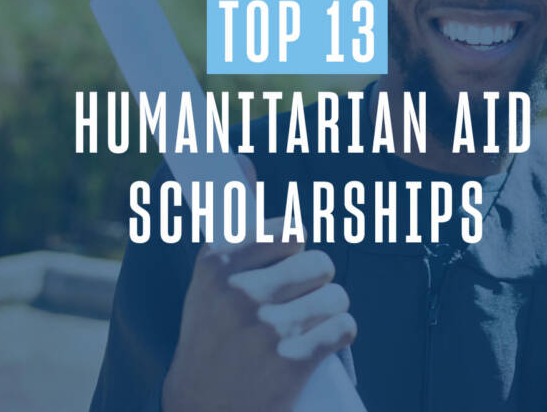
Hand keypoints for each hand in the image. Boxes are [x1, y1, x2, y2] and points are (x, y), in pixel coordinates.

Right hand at [162, 158, 355, 411]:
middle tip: (295, 303)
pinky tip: (318, 346)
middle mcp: (238, 292)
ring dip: (327, 312)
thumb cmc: (212, 337)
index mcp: (215, 263)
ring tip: (303, 328)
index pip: (290, 231)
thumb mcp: (209, 279)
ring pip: (336, 295)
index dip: (292, 254)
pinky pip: (344, 327)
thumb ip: (235, 221)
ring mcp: (265, 328)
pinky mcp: (291, 362)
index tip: (280, 271)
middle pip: (320, 262)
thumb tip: (243, 159)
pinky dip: (338, 336)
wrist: (202, 409)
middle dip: (315, 283)